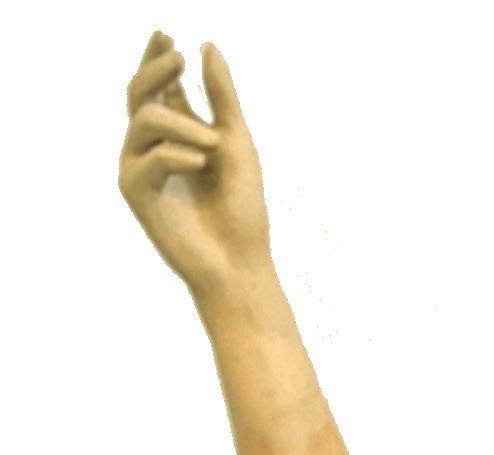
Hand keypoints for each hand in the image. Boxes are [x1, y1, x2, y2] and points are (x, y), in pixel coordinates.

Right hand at [119, 32, 270, 301]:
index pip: (158, 87)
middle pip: (139, 93)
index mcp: (176, 133)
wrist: (240, 262)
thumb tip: (208, 45)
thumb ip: (222, 97)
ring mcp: (140, 168)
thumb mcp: (236, 142)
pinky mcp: (135, 192)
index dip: (158, 58)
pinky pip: (149, 157)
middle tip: (179, 56)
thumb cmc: (242, 209)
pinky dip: (179, 156)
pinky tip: (202, 165)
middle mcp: (152, 147)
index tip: (168, 36)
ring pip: (145, 119)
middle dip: (157, 70)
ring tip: (214, 144)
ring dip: (183, 124)